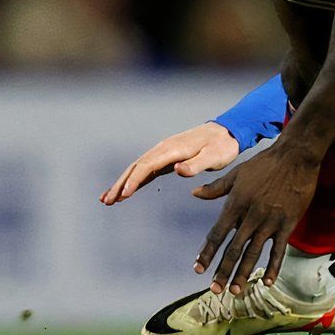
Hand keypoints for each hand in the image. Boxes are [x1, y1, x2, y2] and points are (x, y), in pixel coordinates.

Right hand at [100, 122, 241, 204]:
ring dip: (122, 183)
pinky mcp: (166, 158)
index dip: (134, 180)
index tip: (124, 194)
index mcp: (173, 149)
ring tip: (107, 200)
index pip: (147, 165)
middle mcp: (164, 149)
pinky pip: (145, 170)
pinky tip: (124, 191)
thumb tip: (178, 170)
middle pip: (136, 167)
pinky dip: (132, 180)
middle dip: (120, 184)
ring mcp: (163, 153)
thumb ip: (196, 164)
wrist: (227, 132)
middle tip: (106, 201)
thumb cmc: (222, 146)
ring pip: (137, 168)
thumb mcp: (214, 157)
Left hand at [191, 144, 321, 295]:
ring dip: (243, 273)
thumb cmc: (264, 163)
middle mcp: (251, 215)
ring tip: (235, 290)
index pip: (217, 233)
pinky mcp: (287, 223)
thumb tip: (194, 194)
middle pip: (234, 249)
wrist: (295, 156)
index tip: (198, 269)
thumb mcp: (237, 173)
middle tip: (215, 290)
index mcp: (236, 204)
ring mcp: (270, 221)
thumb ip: (215, 188)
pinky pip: (279, 250)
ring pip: (254, 253)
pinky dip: (273, 267)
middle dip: (223, 271)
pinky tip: (266, 281)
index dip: (207, 253)